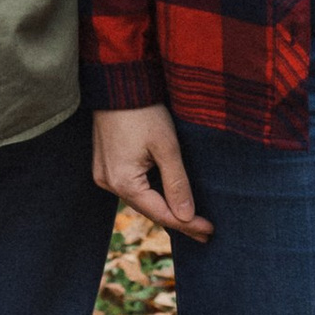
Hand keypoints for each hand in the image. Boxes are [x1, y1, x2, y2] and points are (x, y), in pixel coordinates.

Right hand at [93, 103, 211, 241]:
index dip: (187, 223)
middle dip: (178, 219)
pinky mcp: (106, 164)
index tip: (210, 230)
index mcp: (123, 182)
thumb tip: (186, 216)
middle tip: (205, 232)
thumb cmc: (144, 111)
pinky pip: (133, 187)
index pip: (161, 213)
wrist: (119, 83)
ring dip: (165, 208)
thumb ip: (177, 183)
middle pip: (149, 209)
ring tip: (191, 220)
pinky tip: (168, 199)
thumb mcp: (166, 147)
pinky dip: (152, 194)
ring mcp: (105, 174)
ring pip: (141, 199)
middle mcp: (109, 183)